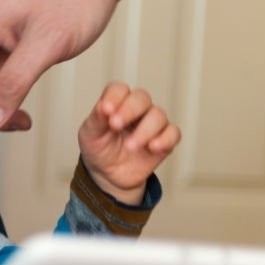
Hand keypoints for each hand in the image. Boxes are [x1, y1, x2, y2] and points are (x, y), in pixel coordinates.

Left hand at [79, 82, 180, 203]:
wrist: (108, 175)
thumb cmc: (99, 149)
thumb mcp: (90, 135)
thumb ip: (96, 119)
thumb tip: (103, 105)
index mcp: (117, 104)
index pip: (119, 90)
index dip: (114, 96)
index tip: (106, 110)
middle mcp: (137, 110)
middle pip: (141, 98)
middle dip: (130, 110)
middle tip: (116, 125)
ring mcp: (152, 124)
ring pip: (158, 115)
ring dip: (144, 130)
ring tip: (130, 147)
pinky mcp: (164, 140)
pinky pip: (173, 133)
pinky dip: (165, 139)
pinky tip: (152, 147)